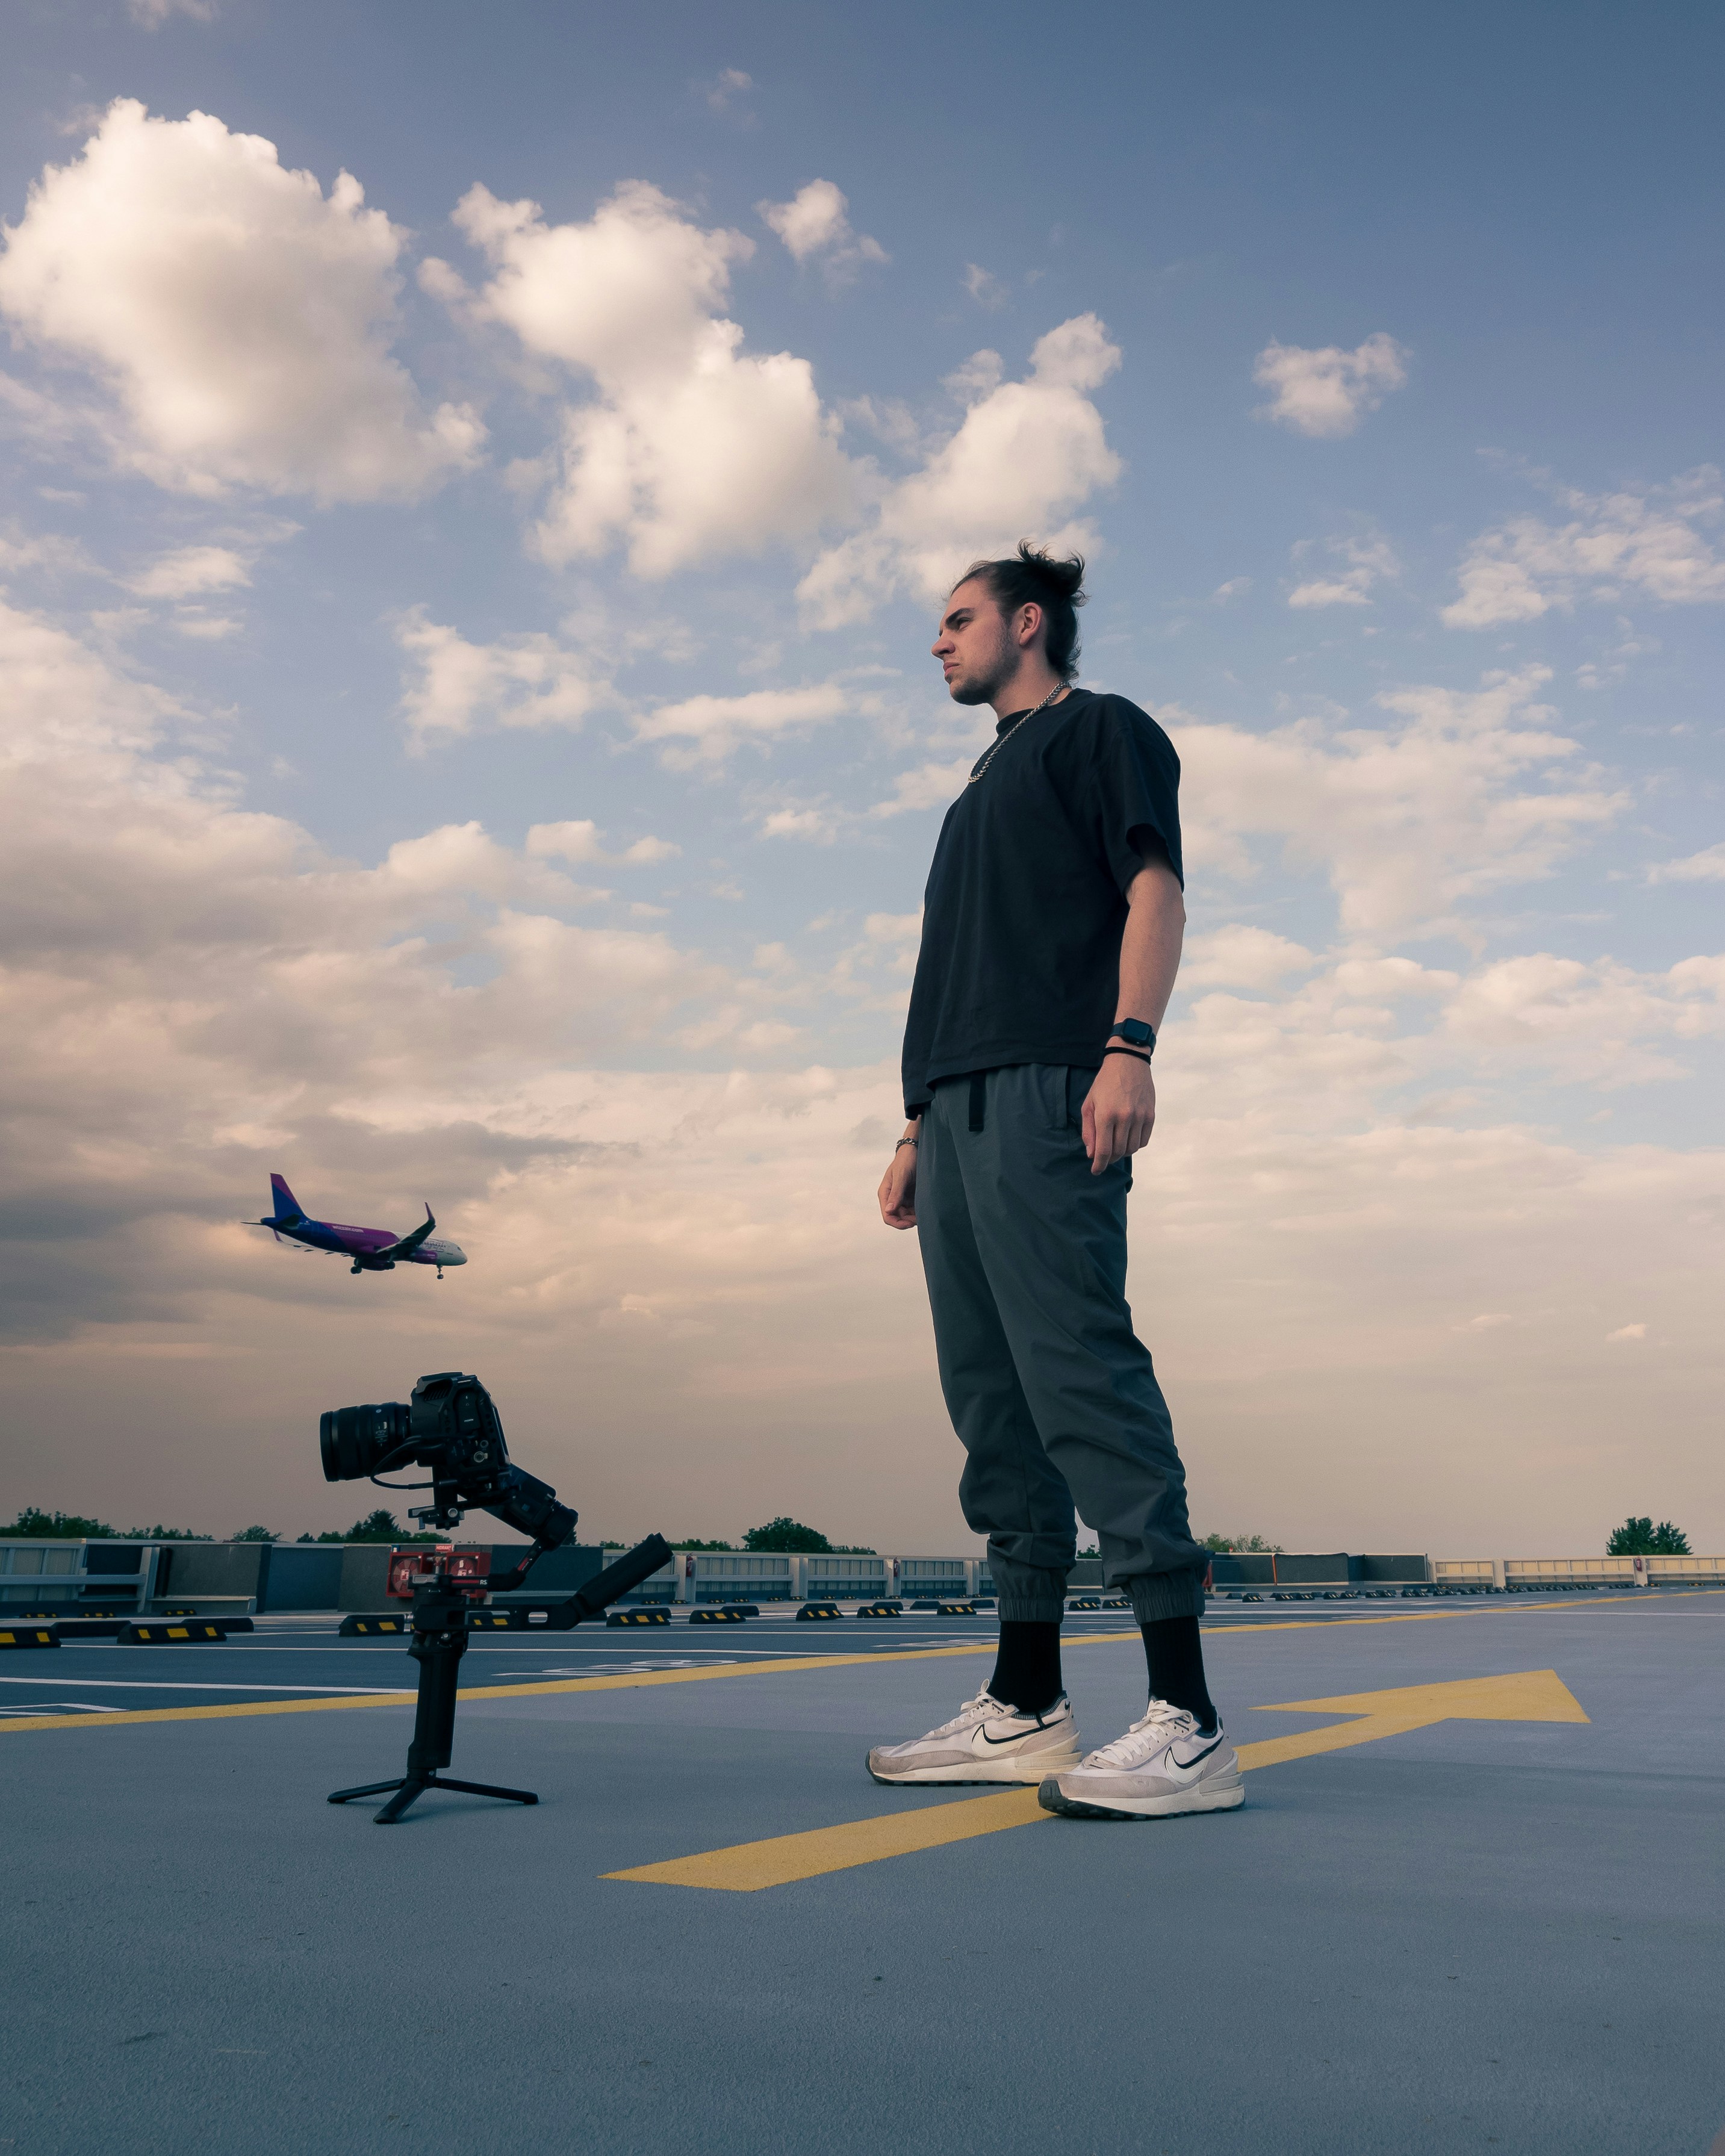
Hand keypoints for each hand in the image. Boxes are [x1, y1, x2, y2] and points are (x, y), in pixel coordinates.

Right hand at [878, 1138, 917, 1227]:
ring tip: (926, 1211)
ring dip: (915, 1216)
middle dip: (909, 1220)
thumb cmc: (907, 1159)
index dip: (898, 1223)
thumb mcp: (901, 1176)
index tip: (911, 1223)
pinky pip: (913, 1208)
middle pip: (898, 1218)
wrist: (916, 1149)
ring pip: (906, 1215)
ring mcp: (901, 1197)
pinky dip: (919, 1210)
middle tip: (922, 1217)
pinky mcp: (910, 1195)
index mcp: (885, 1193)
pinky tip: (926, 1206)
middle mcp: (892, 1197)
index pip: (887, 1216)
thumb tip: (889, 1210)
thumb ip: (896, 1193)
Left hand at [1081, 1055, 1155, 1174]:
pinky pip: (1143, 1140)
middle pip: (1118, 1151)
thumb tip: (1092, 1153)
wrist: (1128, 1061)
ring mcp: (1140, 1116)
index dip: (1099, 1164)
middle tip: (1103, 1157)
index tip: (1096, 1171)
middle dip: (1109, 1159)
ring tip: (1115, 1145)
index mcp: (1106, 1115)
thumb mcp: (1089, 1103)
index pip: (1104, 1150)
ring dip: (1122, 1152)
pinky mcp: (1151, 1115)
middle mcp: (1125, 1117)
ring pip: (1132, 1148)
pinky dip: (1135, 1145)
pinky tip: (1127, 1139)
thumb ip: (1089, 1130)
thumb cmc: (1104, 1083)